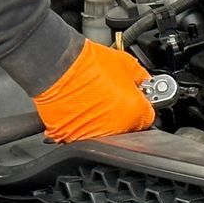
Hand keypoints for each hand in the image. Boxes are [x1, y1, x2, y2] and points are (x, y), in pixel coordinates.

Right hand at [32, 39, 156, 142]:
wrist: (57, 66)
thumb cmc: (88, 63)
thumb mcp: (126, 63)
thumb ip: (140, 78)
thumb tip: (144, 83)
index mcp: (134, 112)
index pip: (147, 118)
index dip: (140, 106)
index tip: (133, 99)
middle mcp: (116, 128)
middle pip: (127, 128)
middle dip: (122, 114)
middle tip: (110, 96)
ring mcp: (94, 136)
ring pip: (105, 133)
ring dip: (102, 121)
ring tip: (92, 100)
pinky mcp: (71, 139)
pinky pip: (82, 135)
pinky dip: (82, 125)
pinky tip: (79, 107)